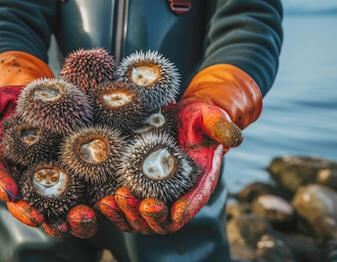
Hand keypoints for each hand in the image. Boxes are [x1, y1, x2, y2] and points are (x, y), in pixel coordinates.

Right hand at [0, 86, 97, 238]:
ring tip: (63, 225)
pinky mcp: (64, 171)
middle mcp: (18, 170)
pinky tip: (85, 211)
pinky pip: (69, 190)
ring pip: (44, 200)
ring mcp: (41, 173)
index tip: (10, 193)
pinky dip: (75, 203)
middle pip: (21, 195)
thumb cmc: (16, 97)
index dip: (1, 184)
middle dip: (27, 210)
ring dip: (53, 216)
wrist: (42, 95)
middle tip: (38, 219)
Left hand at [98, 100, 241, 233]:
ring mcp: (156, 195)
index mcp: (201, 182)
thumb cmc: (199, 117)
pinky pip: (125, 209)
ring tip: (112, 199)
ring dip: (126, 215)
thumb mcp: (212, 117)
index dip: (184, 209)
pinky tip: (101, 199)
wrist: (180, 116)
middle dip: (148, 216)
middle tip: (133, 199)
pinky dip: (114, 210)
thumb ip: (222, 127)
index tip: (171, 210)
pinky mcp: (137, 190)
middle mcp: (179, 195)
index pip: (195, 201)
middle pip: (164, 220)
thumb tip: (235, 139)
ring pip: (141, 220)